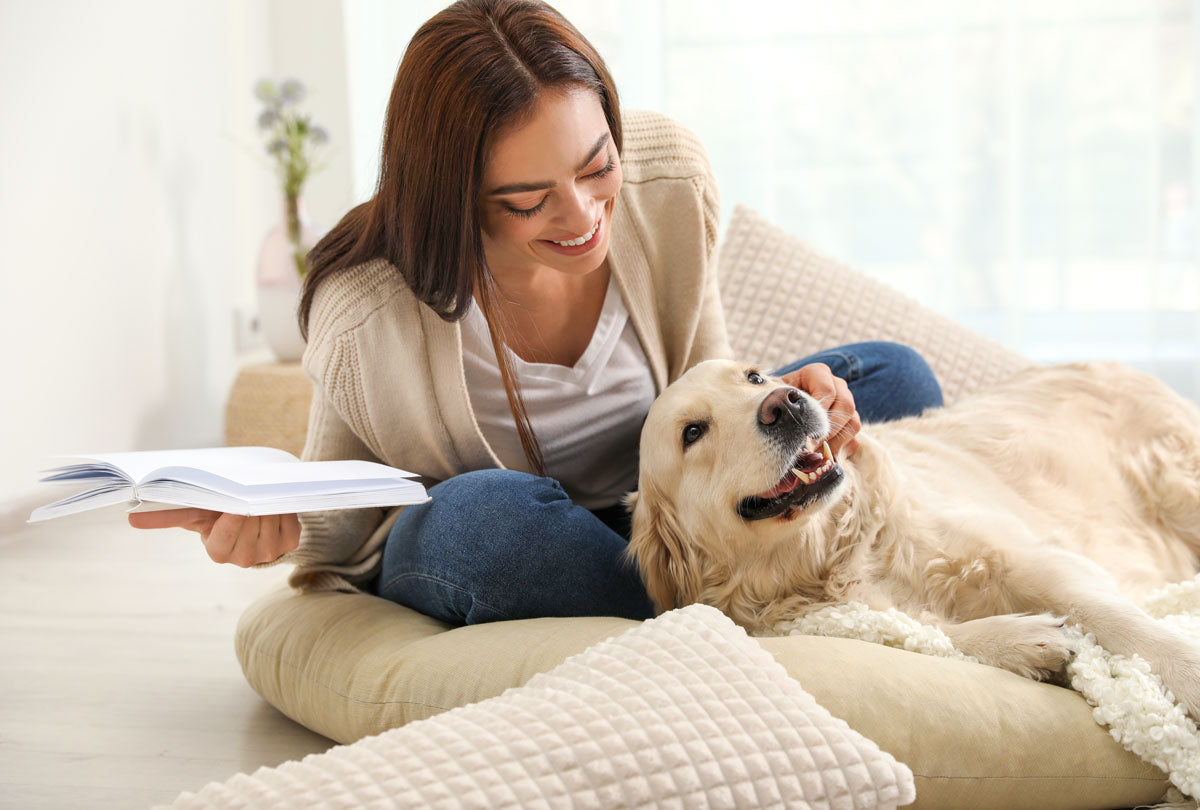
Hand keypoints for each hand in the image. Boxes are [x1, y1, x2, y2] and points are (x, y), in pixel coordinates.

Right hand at [127, 509, 299, 566]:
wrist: (251, 519)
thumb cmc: (217, 514)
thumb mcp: (195, 514)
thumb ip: (168, 516)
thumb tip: (131, 518)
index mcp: (220, 552)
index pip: (224, 540)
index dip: (230, 523)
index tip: (230, 506)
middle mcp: (246, 558)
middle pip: (249, 526)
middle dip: (248, 506)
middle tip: (245, 490)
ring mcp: (270, 552)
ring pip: (269, 521)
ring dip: (265, 503)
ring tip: (257, 493)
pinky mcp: (290, 542)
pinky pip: (288, 520)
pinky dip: (281, 507)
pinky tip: (272, 502)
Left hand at [779, 363, 860, 457]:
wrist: (780, 408)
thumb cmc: (775, 400)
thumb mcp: (772, 395)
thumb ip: (774, 400)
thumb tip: (773, 415)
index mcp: (817, 373)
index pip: (828, 390)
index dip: (818, 412)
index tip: (805, 428)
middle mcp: (837, 385)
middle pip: (846, 406)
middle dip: (830, 429)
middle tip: (813, 443)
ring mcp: (846, 403)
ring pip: (853, 422)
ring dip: (836, 442)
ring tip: (816, 452)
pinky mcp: (849, 423)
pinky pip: (855, 437)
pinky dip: (841, 449)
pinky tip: (823, 454)